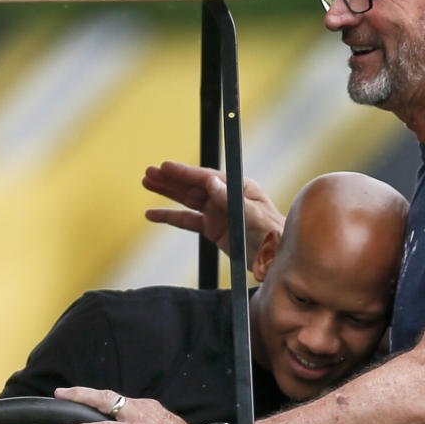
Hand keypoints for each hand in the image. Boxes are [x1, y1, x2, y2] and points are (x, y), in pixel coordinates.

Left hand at [55, 386, 209, 423]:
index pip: (119, 402)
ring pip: (105, 405)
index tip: (85, 400)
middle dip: (84, 392)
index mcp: (149, 408)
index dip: (100, 400)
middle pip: (108, 396)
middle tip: (63, 391)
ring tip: (63, 399)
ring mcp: (139, 419)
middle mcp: (143, 408)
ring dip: (81, 401)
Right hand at [142, 161, 284, 260]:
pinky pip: (188, 221)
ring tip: (146, 183)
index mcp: (237, 188)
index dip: (184, 172)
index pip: (206, 177)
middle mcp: (225, 197)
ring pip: (187, 200)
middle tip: (148, 172)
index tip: (165, 166)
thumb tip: (210, 181)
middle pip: (193, 185)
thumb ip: (230, 199)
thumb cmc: (272, 233)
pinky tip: (153, 214)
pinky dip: (170, 217)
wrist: (277, 257)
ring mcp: (217, 212)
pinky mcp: (213, 229)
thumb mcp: (252, 215)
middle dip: (170, 179)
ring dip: (167, 193)